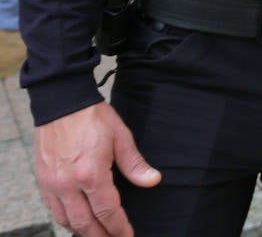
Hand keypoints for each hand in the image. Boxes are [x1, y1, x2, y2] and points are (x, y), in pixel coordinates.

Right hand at [34, 102, 160, 236]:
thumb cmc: (93, 117)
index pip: (107, 211)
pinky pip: (53, 210)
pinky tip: (77, 221)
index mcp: (91, 174)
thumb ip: (135, 163)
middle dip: (101, 236)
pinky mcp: (43, 181)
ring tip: (98, 234)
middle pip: (85, 223)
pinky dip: (66, 220)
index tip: (128, 236)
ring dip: (82, 231)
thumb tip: (153, 181)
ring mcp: (52, 185)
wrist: (62, 103)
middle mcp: (68, 184)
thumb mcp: (121, 136)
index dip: (119, 227)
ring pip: (66, 220)